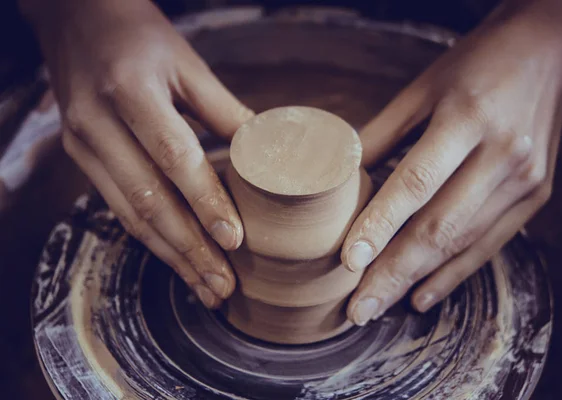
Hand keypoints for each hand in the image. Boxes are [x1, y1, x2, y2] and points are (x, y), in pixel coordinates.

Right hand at [22, 0, 253, 307]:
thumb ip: (225, 110)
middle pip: (148, 200)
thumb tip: (269, 153)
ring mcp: (81, 145)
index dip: (205, 201)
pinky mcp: (79, 157)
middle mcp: (97, 124)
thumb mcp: (187, 63)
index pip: (173, 156)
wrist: (74, 19)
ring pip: (129, 214)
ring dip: (170, 256)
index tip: (234, 240)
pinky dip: (150, 238)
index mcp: (129, 91)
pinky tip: (177, 259)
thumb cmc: (139, 35)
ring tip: (205, 288)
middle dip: (189, 249)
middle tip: (223, 286)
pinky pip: (117, 207)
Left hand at [342, 0, 561, 323]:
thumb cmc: (476, 64)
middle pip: (438, 227)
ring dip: (416, 280)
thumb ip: (381, 133)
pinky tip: (422, 295)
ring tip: (379, 306)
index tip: (349, 263)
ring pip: (461, 244)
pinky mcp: (535, 196)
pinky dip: (454, 274)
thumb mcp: (423, 86)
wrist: (549, 51)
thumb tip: (339, 174)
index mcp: (467, 119)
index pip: (415, 183)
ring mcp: (524, 180)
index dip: (380, 226)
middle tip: (357, 309)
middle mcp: (501, 155)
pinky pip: (489, 245)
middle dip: (393, 274)